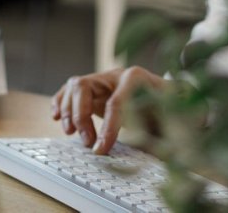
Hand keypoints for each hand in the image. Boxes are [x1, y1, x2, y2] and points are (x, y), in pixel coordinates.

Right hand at [50, 66, 164, 153]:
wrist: (170, 100)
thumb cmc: (170, 111)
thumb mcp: (172, 120)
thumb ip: (164, 132)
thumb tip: (159, 152)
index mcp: (137, 78)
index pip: (116, 101)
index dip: (107, 127)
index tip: (101, 149)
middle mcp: (116, 75)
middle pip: (85, 86)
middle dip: (81, 115)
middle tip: (86, 143)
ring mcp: (102, 80)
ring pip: (75, 86)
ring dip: (68, 111)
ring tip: (71, 134)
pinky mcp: (93, 89)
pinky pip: (70, 91)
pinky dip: (60, 103)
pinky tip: (55, 117)